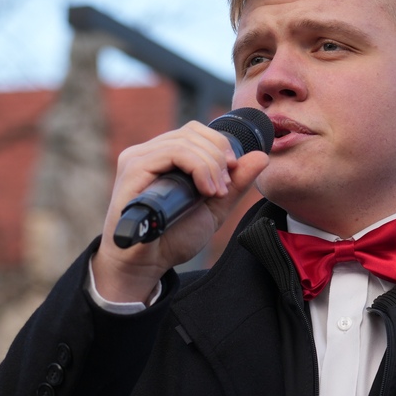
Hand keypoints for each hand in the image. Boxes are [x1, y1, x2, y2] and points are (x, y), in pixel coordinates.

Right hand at [92, 120, 269, 301]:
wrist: (147, 264)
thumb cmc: (174, 237)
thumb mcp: (214, 208)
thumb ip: (235, 184)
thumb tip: (262, 156)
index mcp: (163, 157)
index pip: (195, 131)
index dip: (220, 145)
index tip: (232, 173)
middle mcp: (148, 153)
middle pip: (193, 132)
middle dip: (219, 157)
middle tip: (224, 187)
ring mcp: (138, 158)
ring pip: (186, 141)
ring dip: (211, 165)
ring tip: (216, 192)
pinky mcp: (134, 169)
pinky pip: (173, 152)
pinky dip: (198, 168)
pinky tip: (205, 191)